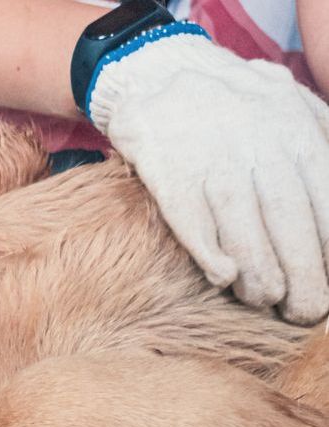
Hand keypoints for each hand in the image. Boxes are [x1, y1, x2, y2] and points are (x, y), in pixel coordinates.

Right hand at [90, 33, 328, 324]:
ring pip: (242, 227)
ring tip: (264, 300)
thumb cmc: (232, 102)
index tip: (328, 286)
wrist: (158, 72)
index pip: (325, 203)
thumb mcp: (289, 105)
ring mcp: (211, 159)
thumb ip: (318, 141)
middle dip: (303, 274)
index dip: (328, 251)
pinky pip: (192, 222)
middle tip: (303, 309)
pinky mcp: (168, 172)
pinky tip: (224, 276)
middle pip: (289, 221)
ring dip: (258, 274)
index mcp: (295, 131)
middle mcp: (257, 145)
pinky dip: (209, 253)